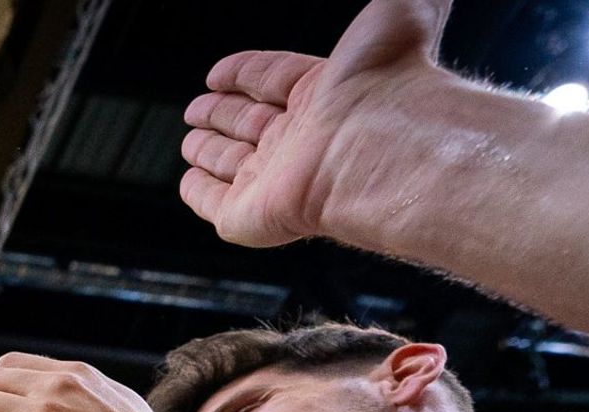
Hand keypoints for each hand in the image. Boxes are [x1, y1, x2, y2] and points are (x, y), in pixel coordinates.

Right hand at [180, 0, 452, 249]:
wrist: (383, 149)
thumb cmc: (392, 86)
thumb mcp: (399, 15)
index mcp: (326, 95)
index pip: (272, 80)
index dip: (243, 74)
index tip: (219, 73)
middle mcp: (301, 138)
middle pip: (249, 123)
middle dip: (221, 113)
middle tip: (198, 107)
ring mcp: (275, 179)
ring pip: (232, 163)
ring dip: (209, 151)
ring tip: (189, 142)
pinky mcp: (252, 214)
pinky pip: (216, 204)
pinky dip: (199, 194)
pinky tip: (189, 182)